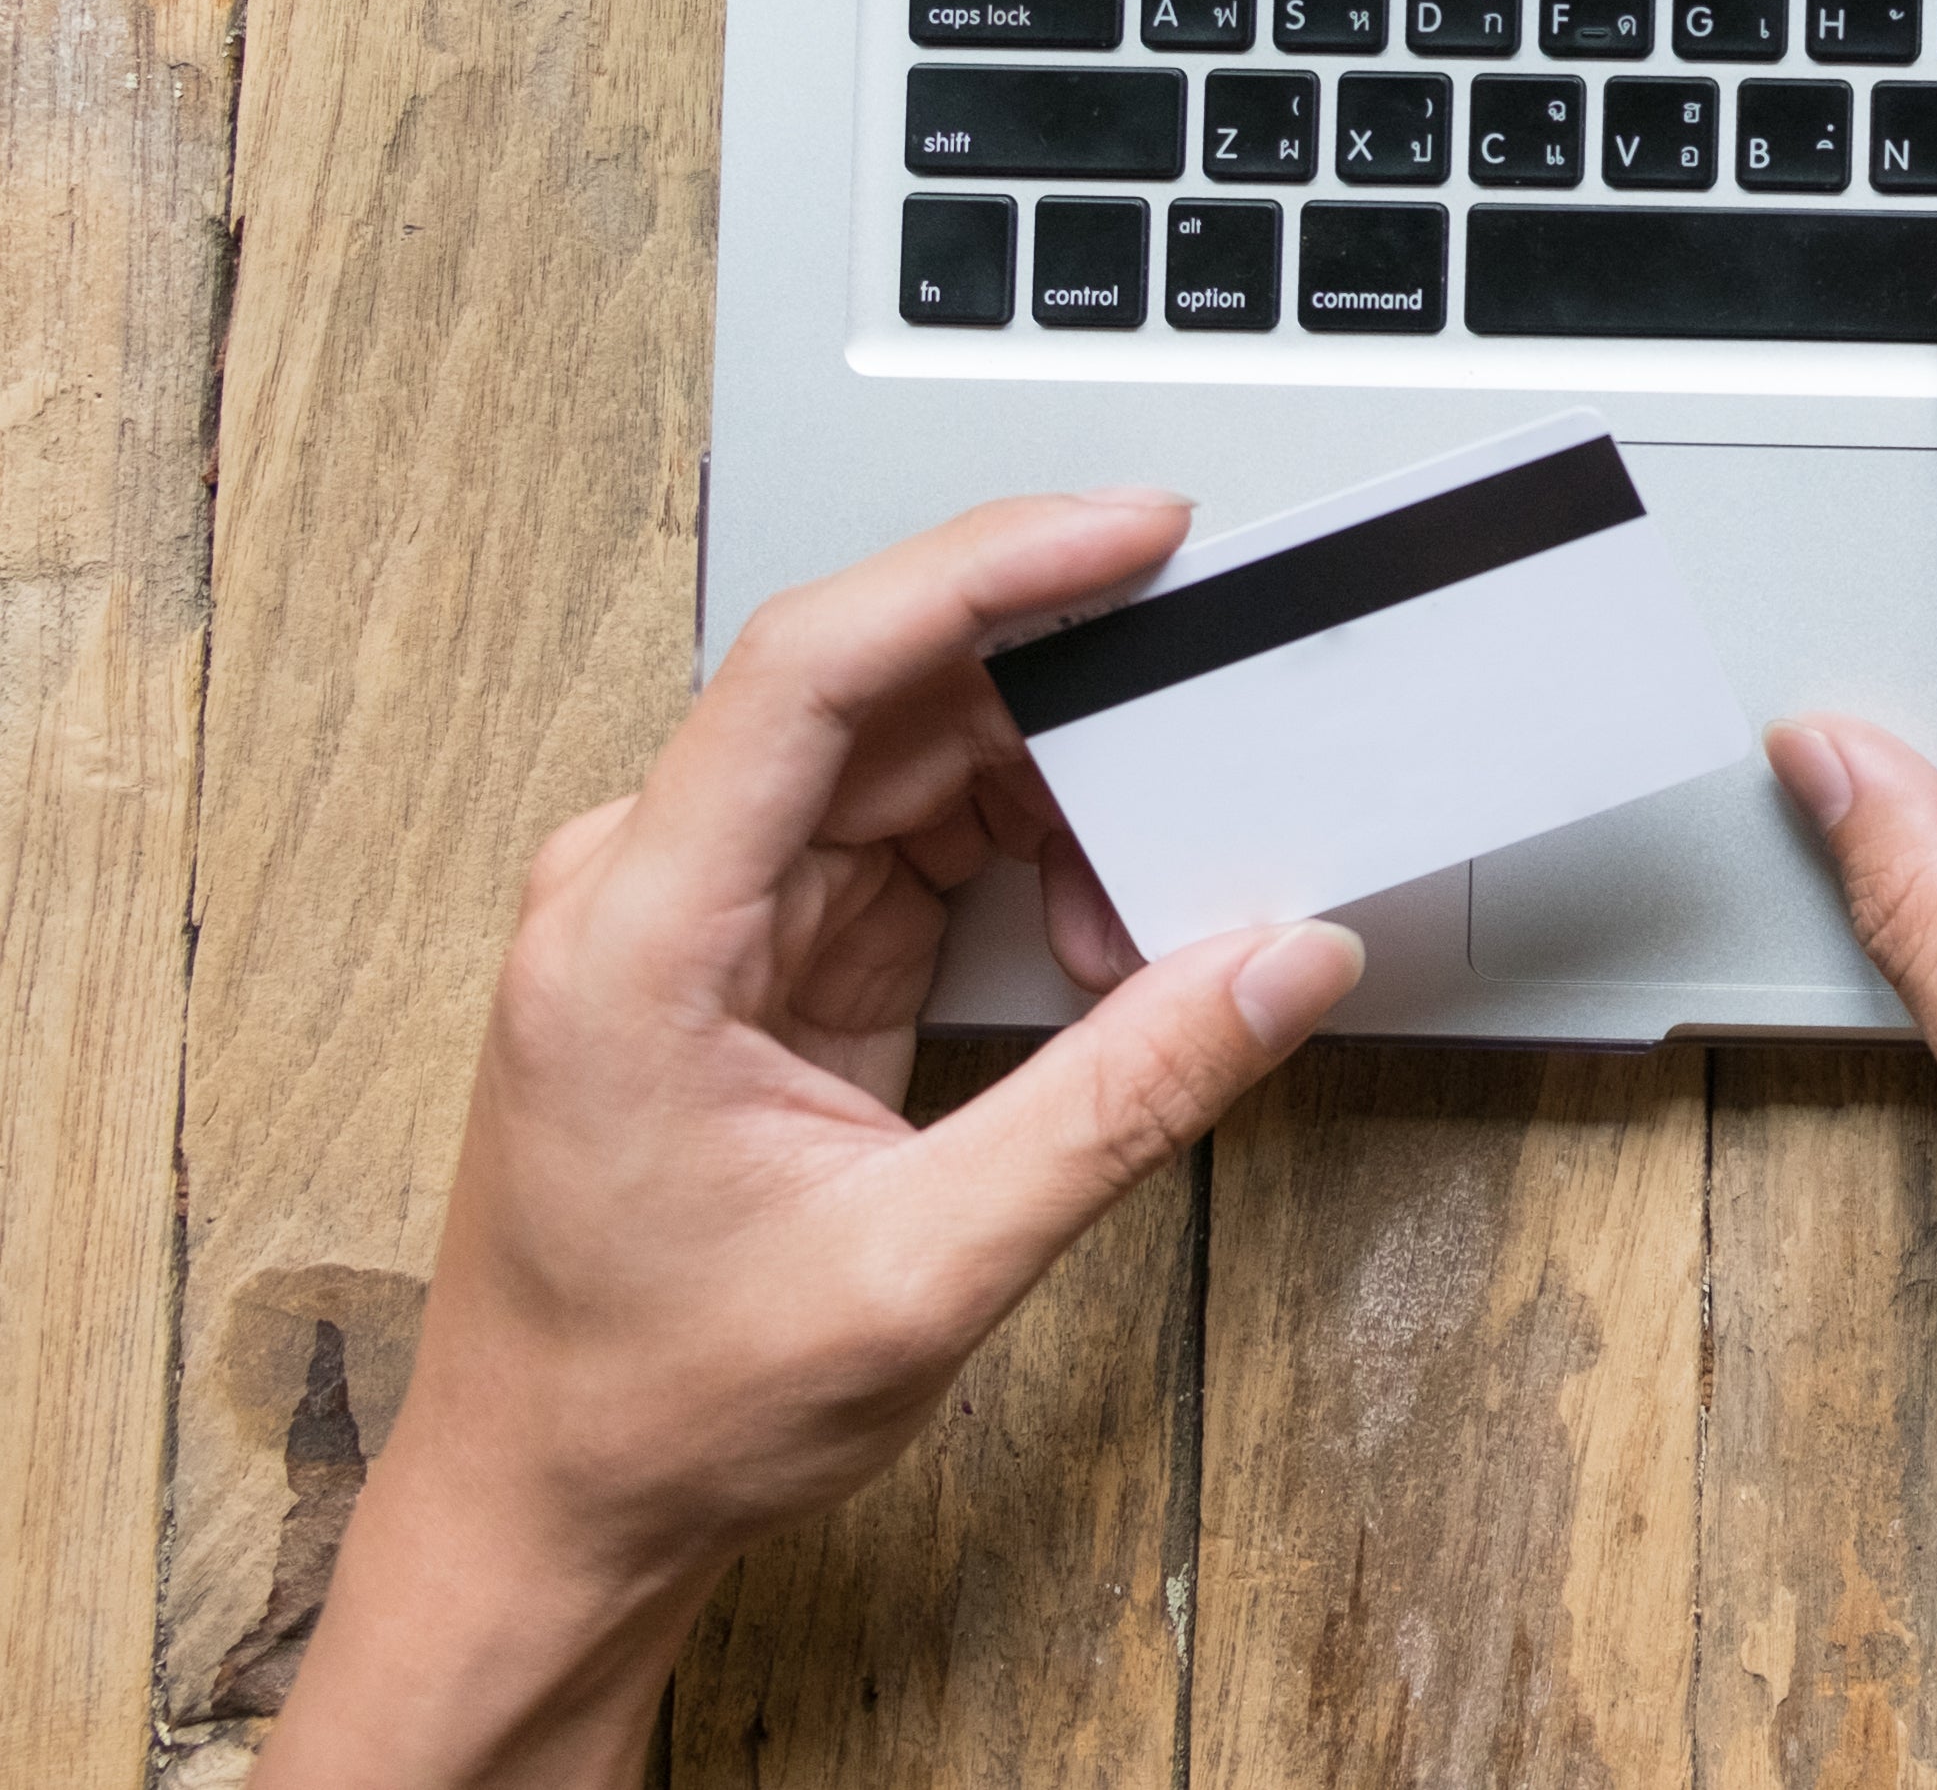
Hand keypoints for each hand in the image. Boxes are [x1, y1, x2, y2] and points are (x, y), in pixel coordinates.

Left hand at [258, 492, 1367, 1789]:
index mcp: (635, 934)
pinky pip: (910, 838)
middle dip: (1073, 707)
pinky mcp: (753, 946)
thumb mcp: (923, 1270)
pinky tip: (1094, 950)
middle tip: (1222, 725)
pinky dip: (1025, 869)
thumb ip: (1121, 1102)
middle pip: (884, 696)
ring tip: (1151, 922)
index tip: (1135, 533)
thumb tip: (1277, 965)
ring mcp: (697, 910)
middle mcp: (645, 888)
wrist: (550, 1511)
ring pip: (912, 761)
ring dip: (1059, 808)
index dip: (985, 569)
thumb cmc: (662, 1408)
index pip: (812, 665)